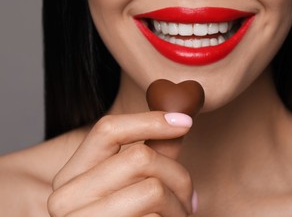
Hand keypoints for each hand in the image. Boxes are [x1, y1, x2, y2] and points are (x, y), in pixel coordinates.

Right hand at [47, 112, 194, 215]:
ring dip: (180, 203)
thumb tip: (177, 121)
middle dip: (178, 175)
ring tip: (181, 215)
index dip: (151, 120)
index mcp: (71, 176)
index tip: (185, 121)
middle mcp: (65, 199)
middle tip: (190, 195)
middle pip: (140, 158)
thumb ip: (151, 155)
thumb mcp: (131, 186)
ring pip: (153, 189)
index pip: (108, 128)